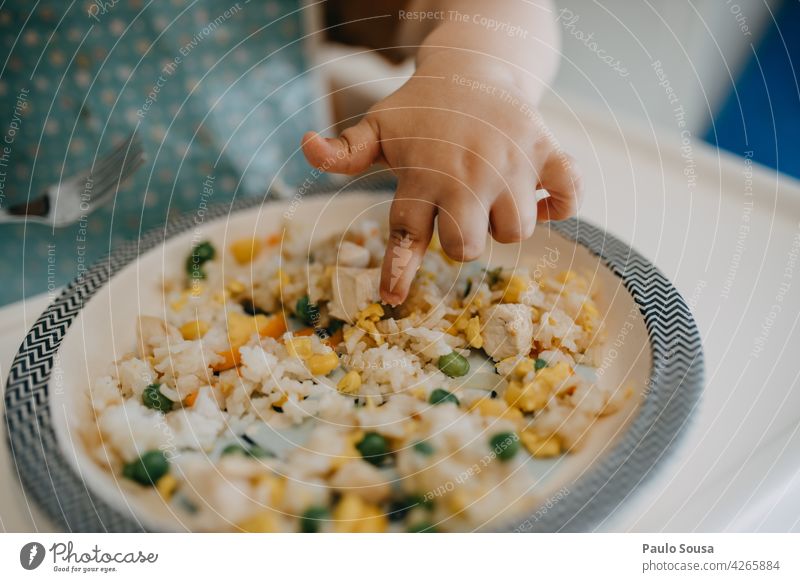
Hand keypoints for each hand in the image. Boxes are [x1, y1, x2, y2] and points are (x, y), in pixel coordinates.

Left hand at [301, 50, 581, 304]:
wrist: (472, 67)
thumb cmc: (420, 111)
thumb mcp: (378, 128)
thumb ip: (345, 151)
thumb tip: (306, 146)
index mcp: (422, 176)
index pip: (406, 234)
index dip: (399, 271)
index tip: (392, 299)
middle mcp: (466, 175)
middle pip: (467, 247)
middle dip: (462, 243)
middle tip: (461, 216)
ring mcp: (509, 165)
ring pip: (515, 231)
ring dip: (505, 224)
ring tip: (493, 196)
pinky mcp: (545, 152)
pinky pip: (569, 193)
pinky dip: (562, 204)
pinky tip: (542, 197)